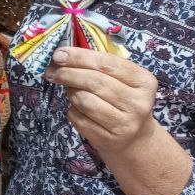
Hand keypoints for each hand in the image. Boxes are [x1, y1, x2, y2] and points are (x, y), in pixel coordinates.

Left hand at [44, 47, 158, 154]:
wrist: (135, 139)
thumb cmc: (124, 101)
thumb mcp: (123, 80)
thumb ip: (99, 65)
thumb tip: (62, 56)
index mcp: (144, 81)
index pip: (106, 63)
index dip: (79, 57)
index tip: (58, 55)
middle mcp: (138, 103)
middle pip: (94, 81)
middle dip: (68, 73)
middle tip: (51, 71)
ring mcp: (124, 124)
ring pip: (84, 100)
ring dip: (71, 92)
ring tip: (71, 91)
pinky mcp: (108, 139)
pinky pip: (79, 118)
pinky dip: (72, 110)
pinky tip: (77, 108)